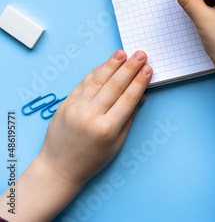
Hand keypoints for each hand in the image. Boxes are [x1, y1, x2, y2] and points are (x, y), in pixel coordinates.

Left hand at [37, 49, 152, 189]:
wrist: (59, 169)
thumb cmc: (91, 161)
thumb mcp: (116, 145)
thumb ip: (128, 119)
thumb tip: (140, 95)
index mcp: (107, 129)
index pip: (128, 98)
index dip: (139, 82)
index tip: (148, 69)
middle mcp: (91, 116)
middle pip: (115, 86)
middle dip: (130, 68)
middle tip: (141, 55)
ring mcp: (76, 109)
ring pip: (98, 81)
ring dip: (112, 64)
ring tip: (123, 53)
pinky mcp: (65, 104)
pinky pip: (83, 84)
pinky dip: (95, 72)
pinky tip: (105, 63)